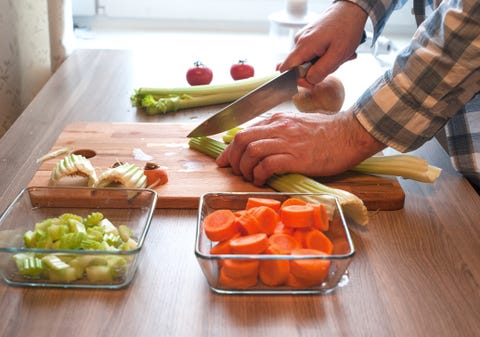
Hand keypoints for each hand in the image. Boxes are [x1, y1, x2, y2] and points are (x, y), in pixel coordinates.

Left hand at [216, 110, 385, 185]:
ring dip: (245, 168)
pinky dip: (259, 174)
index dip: (229, 148)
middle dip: (232, 158)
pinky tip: (261, 181)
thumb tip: (264, 143)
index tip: (224, 160)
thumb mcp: (299, 124)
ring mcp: (287, 142)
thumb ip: (280, 131)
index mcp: (278, 120)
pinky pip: (267, 165)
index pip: (244, 131)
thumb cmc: (328, 132)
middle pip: (242, 140)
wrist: (351, 133)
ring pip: (251, 151)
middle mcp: (279, 128)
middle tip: (233, 171)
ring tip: (249, 177)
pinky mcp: (297, 157)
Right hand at [279, 1, 367, 85]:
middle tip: (334, 64)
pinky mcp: (309, 37)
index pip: (286, 69)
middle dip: (317, 70)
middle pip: (299, 67)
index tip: (313, 81)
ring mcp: (303, 39)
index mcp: (304, 46)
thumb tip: (306, 81)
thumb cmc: (347, 28)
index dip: (297, 80)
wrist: (351, 9)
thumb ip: (320, 71)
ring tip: (338, 55)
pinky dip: (325, 56)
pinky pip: (313, 54)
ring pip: (308, 61)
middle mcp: (299, 41)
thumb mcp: (337, 55)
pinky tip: (335, 51)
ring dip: (324, 63)